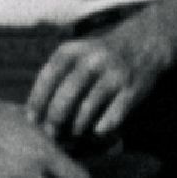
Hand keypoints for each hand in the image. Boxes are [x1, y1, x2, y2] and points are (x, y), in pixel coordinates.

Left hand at [19, 26, 151, 145]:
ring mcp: (113, 75)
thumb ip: (58, 72)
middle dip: (55, 118)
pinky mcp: (132, 90)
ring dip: (78, 125)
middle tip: (52, 134)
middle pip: (66, 95)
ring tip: (74, 134)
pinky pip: (114, 115)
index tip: (32, 120)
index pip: (48, 78)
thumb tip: (37, 106)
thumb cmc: (101, 55)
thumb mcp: (76, 52)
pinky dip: (103, 126)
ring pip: (88, 107)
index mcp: (72, 51)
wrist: (144, 44)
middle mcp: (91, 61)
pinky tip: (97, 132)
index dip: (38, 101)